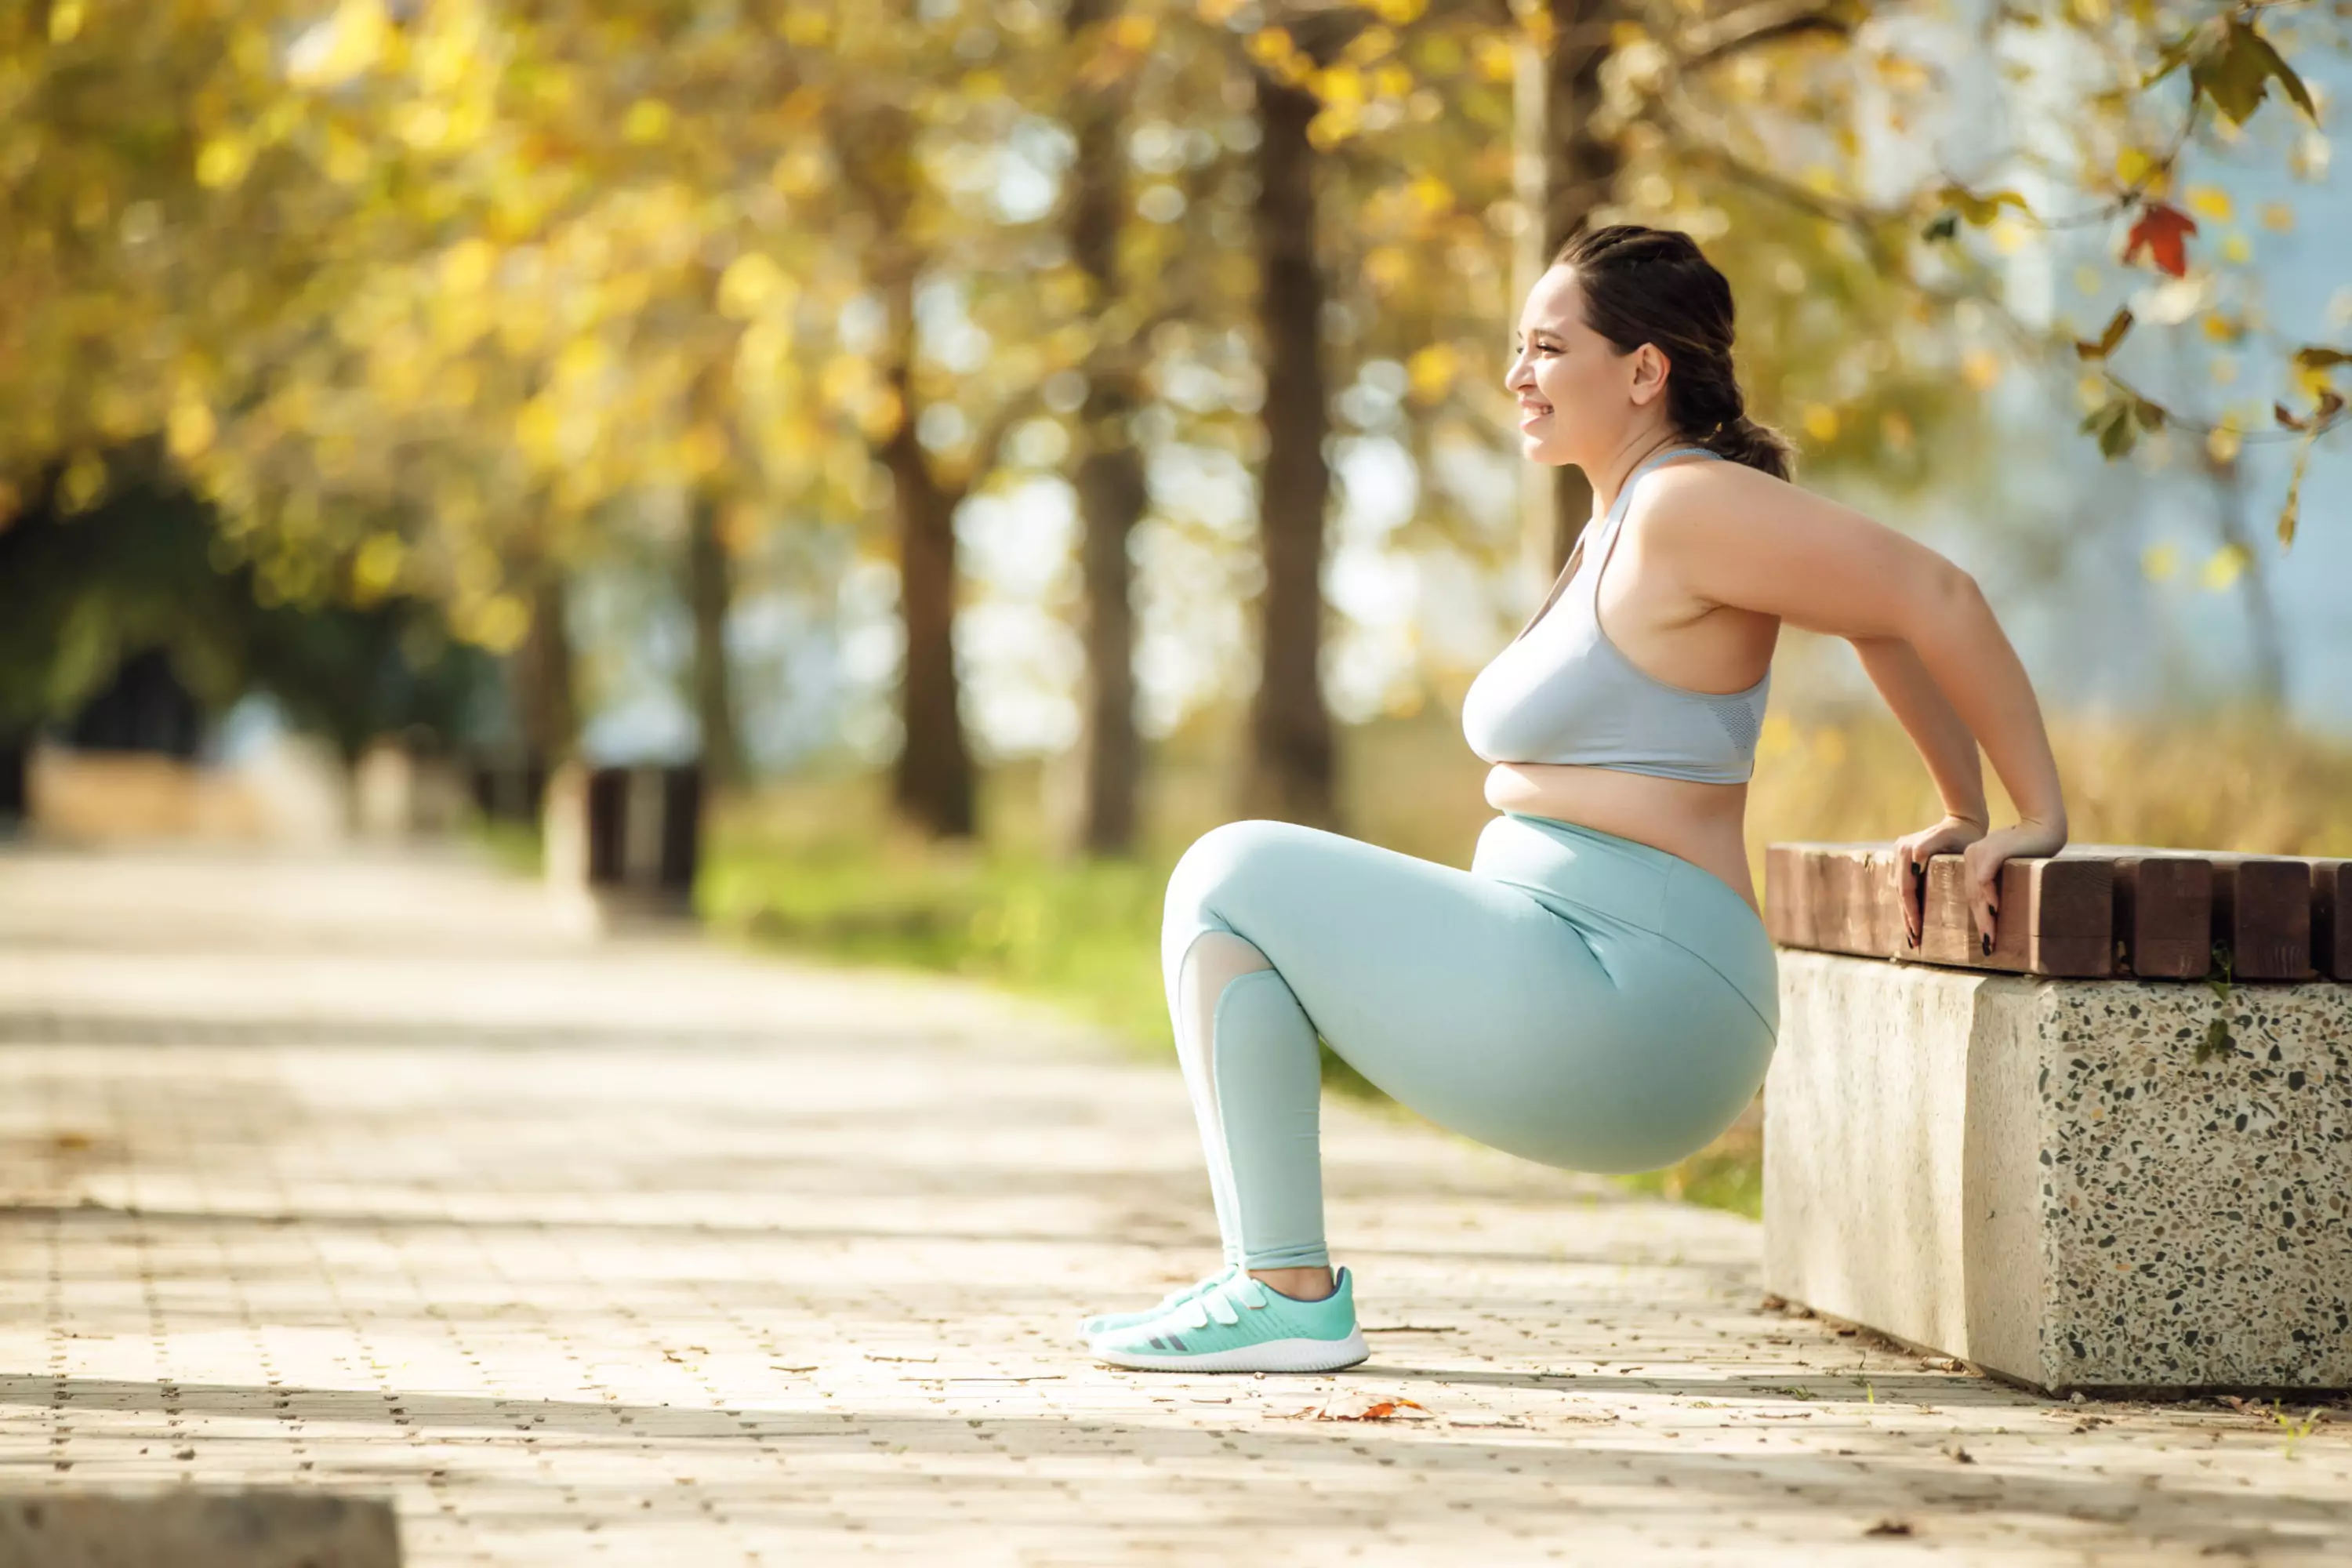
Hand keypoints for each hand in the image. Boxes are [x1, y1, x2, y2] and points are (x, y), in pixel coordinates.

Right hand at [1894, 815, 1985, 948]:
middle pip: (1901, 893)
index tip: (1917, 930)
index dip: (1911, 911)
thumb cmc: (1962, 832)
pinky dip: (1910, 903)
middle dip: (1907, 918)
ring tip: (1913, 934)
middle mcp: (1900, 854)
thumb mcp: (1947, 837)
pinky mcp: (1909, 861)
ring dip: (1907, 913)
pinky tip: (1915, 917)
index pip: (1906, 888)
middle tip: (1914, 941)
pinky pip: (1907, 886)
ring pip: (1902, 892)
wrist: (1965, 820)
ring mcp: (1902, 857)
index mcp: (1906, 851)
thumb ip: (1929, 844)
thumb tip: (1914, 856)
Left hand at [1956, 817, 2068, 952]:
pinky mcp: (1991, 852)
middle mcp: (1971, 855)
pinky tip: (1996, 912)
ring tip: (1991, 935)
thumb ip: (1995, 879)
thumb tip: (1994, 907)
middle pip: (1971, 895)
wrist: (2043, 827)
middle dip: (1980, 922)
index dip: (1977, 915)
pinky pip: (1984, 879)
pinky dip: (1989, 896)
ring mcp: (1978, 852)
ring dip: (1984, 916)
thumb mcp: (2006, 864)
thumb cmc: (2028, 847)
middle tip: (1988, 944)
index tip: (1984, 936)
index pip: (1971, 893)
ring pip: (1976, 891)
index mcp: (1972, 858)